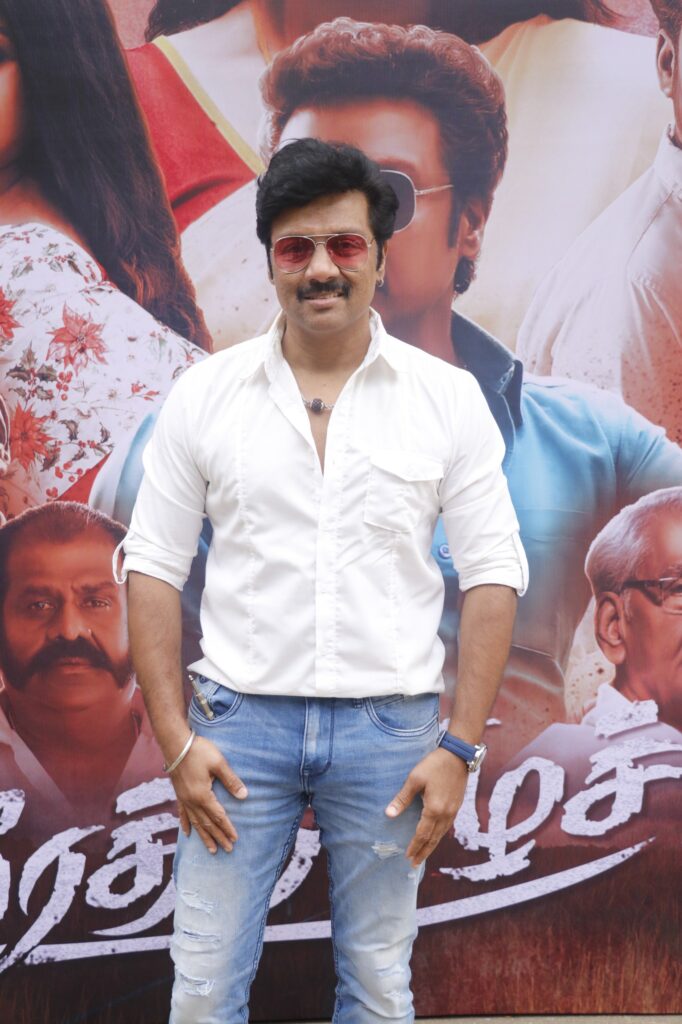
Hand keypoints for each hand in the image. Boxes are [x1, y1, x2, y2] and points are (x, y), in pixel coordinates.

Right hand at [170, 734, 247, 853]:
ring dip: (204, 837)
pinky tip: (187, 833)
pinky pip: (183, 814)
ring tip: (211, 849)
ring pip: (195, 823)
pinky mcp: (179, 794)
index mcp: (203, 795)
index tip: (235, 839)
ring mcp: (184, 799)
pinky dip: (186, 824)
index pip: (218, 816)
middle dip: (218, 837)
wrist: (175, 743)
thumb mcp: (219, 763)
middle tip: (228, 849)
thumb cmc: (199, 751)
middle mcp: (192, 801)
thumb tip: (244, 796)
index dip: (227, 828)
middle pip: (207, 824)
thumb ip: (231, 781)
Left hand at [385, 747, 468, 866]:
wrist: (458, 756)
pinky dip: (439, 836)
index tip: (407, 856)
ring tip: (423, 855)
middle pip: (433, 839)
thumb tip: (388, 814)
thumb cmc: (434, 765)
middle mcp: (446, 814)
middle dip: (423, 852)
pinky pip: (447, 827)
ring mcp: (453, 812)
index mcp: (434, 809)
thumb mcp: (414, 779)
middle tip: (414, 864)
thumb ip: (402, 799)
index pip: (422, 834)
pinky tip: (435, 837)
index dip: (414, 846)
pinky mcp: (456, 807)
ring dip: (431, 846)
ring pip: (441, 835)